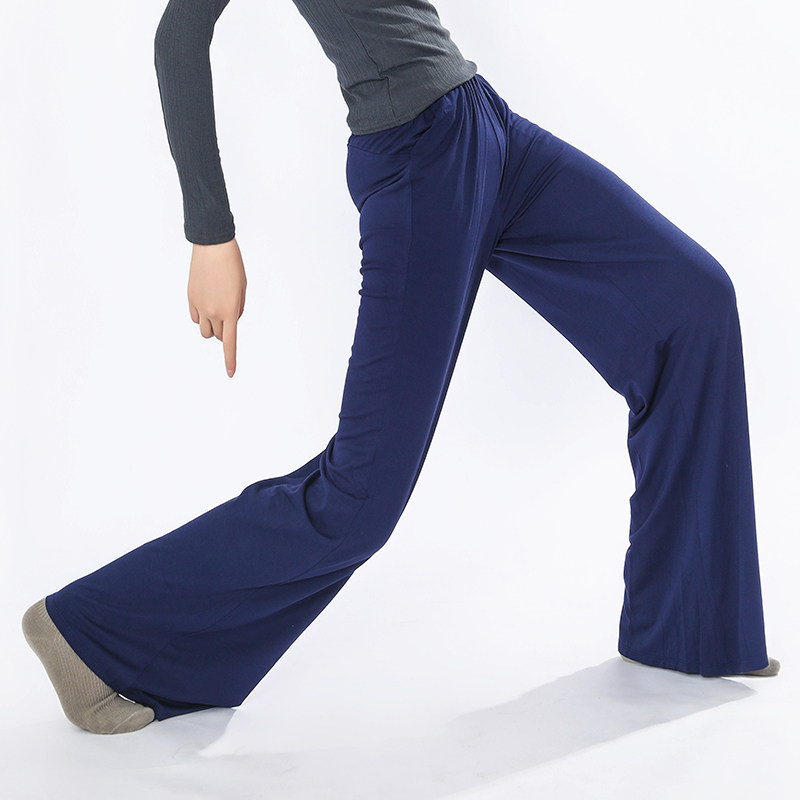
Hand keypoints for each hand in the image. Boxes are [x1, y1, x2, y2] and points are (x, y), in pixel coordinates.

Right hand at [187, 237, 246, 376]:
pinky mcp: (190, 298)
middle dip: (225, 333)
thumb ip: (238, 309)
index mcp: (230, 310)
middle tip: (229, 317)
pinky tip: (206, 304)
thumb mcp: (243, 289)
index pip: (230, 343)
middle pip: (219, 337)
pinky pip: (195, 318)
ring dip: (212, 328)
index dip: (230, 360)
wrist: (212, 246)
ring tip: (217, 312)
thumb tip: (229, 322)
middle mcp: (213, 311)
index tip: (230, 373)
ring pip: (205, 331)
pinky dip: (201, 317)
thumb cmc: (233, 266)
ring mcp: (200, 306)